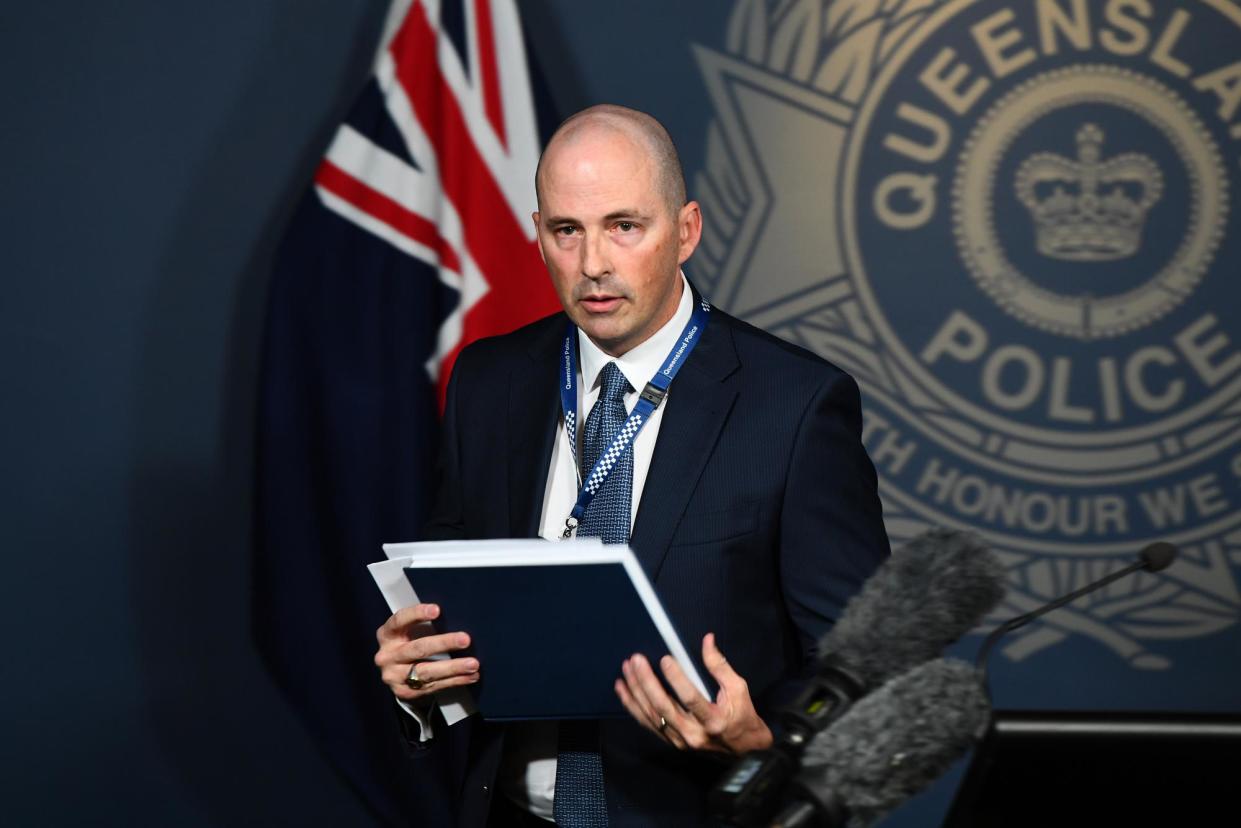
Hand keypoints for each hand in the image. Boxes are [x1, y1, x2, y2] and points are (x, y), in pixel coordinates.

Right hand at [374, 603, 478, 702]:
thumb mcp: (407, 632)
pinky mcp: (405, 692)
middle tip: (466, 640)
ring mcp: (394, 676)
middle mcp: (388, 656)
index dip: (417, 614)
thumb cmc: (407, 644)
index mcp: (388, 635)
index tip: (437, 610)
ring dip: (453, 668)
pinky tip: (470, 676)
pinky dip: (455, 681)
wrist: (395, 676)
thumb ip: (423, 625)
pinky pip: (434, 686)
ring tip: (473, 664)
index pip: (399, 621)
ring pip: (427, 672)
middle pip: (418, 648)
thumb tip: (456, 617)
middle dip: (444, 643)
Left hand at [614, 633, 772, 754]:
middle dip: (646, 682)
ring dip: (635, 692)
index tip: (665, 659)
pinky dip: (633, 707)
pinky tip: (623, 690)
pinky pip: (648, 724)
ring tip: (626, 670)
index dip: (676, 679)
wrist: (744, 751)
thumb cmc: (742, 716)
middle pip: (663, 707)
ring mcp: (680, 740)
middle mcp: (694, 733)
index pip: (690, 698)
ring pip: (652, 716)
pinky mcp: (672, 742)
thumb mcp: (738, 688)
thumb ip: (720, 666)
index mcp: (713, 720)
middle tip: (636, 660)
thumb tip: (707, 640)